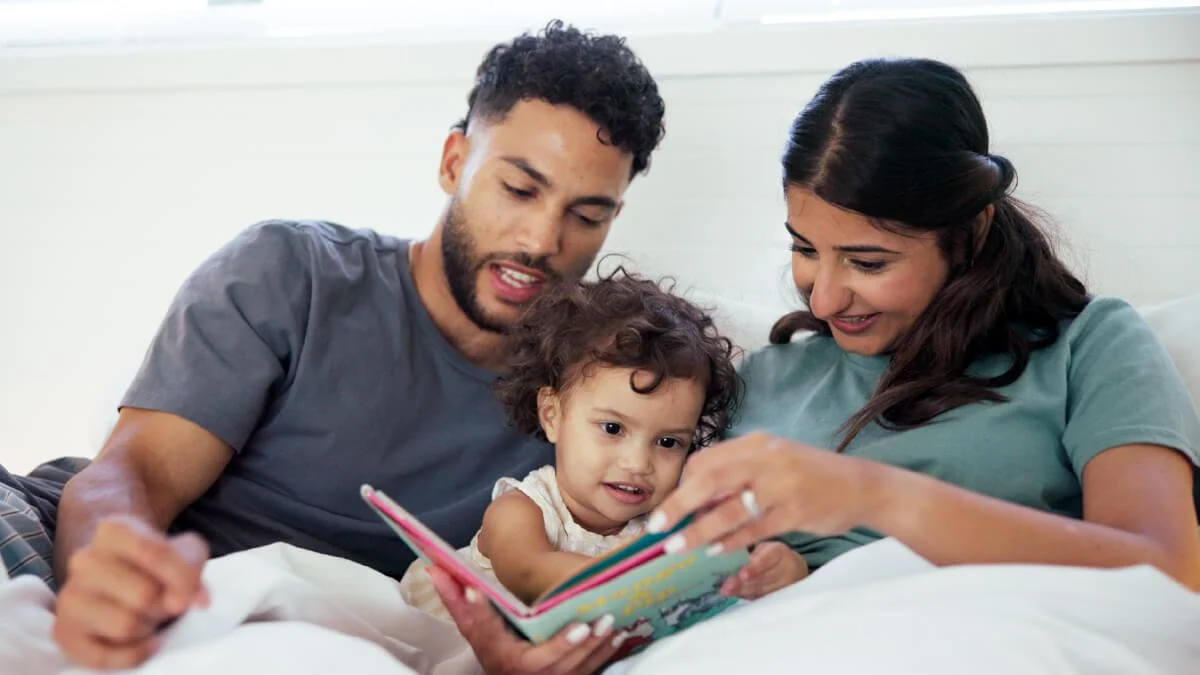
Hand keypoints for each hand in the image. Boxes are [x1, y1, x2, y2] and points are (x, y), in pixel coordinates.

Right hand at [53, 515, 210, 668]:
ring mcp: (69, 596)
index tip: (192, 592)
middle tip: (163, 603)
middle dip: (164, 605)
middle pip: (143, 595)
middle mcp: (83, 560)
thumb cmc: (155, 564)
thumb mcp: (184, 552)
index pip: (154, 553)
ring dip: (148, 627)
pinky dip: (132, 654)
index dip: (182, 578)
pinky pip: (102, 656)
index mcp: (112, 531)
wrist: (120, 576)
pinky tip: (145, 643)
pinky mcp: (63, 631)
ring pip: (125, 625)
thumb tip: (187, 600)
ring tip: (147, 617)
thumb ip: (192, 568)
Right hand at [429, 565, 624, 673]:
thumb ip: (460, 601)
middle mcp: (518, 673)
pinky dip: (605, 653)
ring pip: (572, 670)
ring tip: (609, 624)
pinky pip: (590, 671)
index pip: (481, 631)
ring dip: (593, 648)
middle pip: (542, 662)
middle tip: (584, 625)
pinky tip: (620, 634)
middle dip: (564, 645)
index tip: (484, 594)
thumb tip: (436, 567)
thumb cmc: (496, 648)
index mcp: (494, 653)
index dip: (479, 612)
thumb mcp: (477, 628)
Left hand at [650, 431, 893, 554]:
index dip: (683, 483)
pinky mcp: (796, 511)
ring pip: (730, 508)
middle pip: (710, 478)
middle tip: (656, 526)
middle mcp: (767, 459)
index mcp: (758, 444)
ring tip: (676, 547)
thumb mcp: (775, 462)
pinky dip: (731, 541)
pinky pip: (754, 528)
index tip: (667, 505)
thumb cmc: (811, 476)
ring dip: (699, 529)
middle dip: (678, 503)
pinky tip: (714, 551)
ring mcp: (782, 485)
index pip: (708, 460)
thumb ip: (739, 474)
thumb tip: (698, 500)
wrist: (863, 485)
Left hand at [719, 541, 807, 599]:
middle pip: (763, 578)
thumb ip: (750, 553)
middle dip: (742, 583)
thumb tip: (725, 554)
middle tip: (726, 586)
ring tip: (727, 591)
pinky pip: (762, 597)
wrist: (794, 567)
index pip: (766, 561)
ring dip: (743, 591)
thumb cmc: (773, 554)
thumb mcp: (764, 547)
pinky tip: (735, 594)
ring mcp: (785, 585)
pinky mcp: (781, 597)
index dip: (754, 568)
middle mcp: (785, 570)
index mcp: (779, 552)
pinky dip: (747, 596)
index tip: (741, 574)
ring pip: (762, 590)